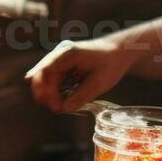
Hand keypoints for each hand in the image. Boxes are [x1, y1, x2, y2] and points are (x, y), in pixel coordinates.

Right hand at [25, 36, 139, 112]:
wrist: (119, 51)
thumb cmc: (111, 63)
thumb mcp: (99, 83)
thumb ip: (81, 96)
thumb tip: (64, 108)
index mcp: (67, 54)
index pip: (46, 70)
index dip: (44, 88)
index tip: (54, 104)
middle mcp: (59, 55)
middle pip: (42, 75)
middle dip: (45, 94)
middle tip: (56, 109)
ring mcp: (60, 61)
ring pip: (46, 79)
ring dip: (49, 94)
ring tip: (58, 107)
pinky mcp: (63, 67)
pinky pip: (53, 81)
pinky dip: (55, 92)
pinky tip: (60, 101)